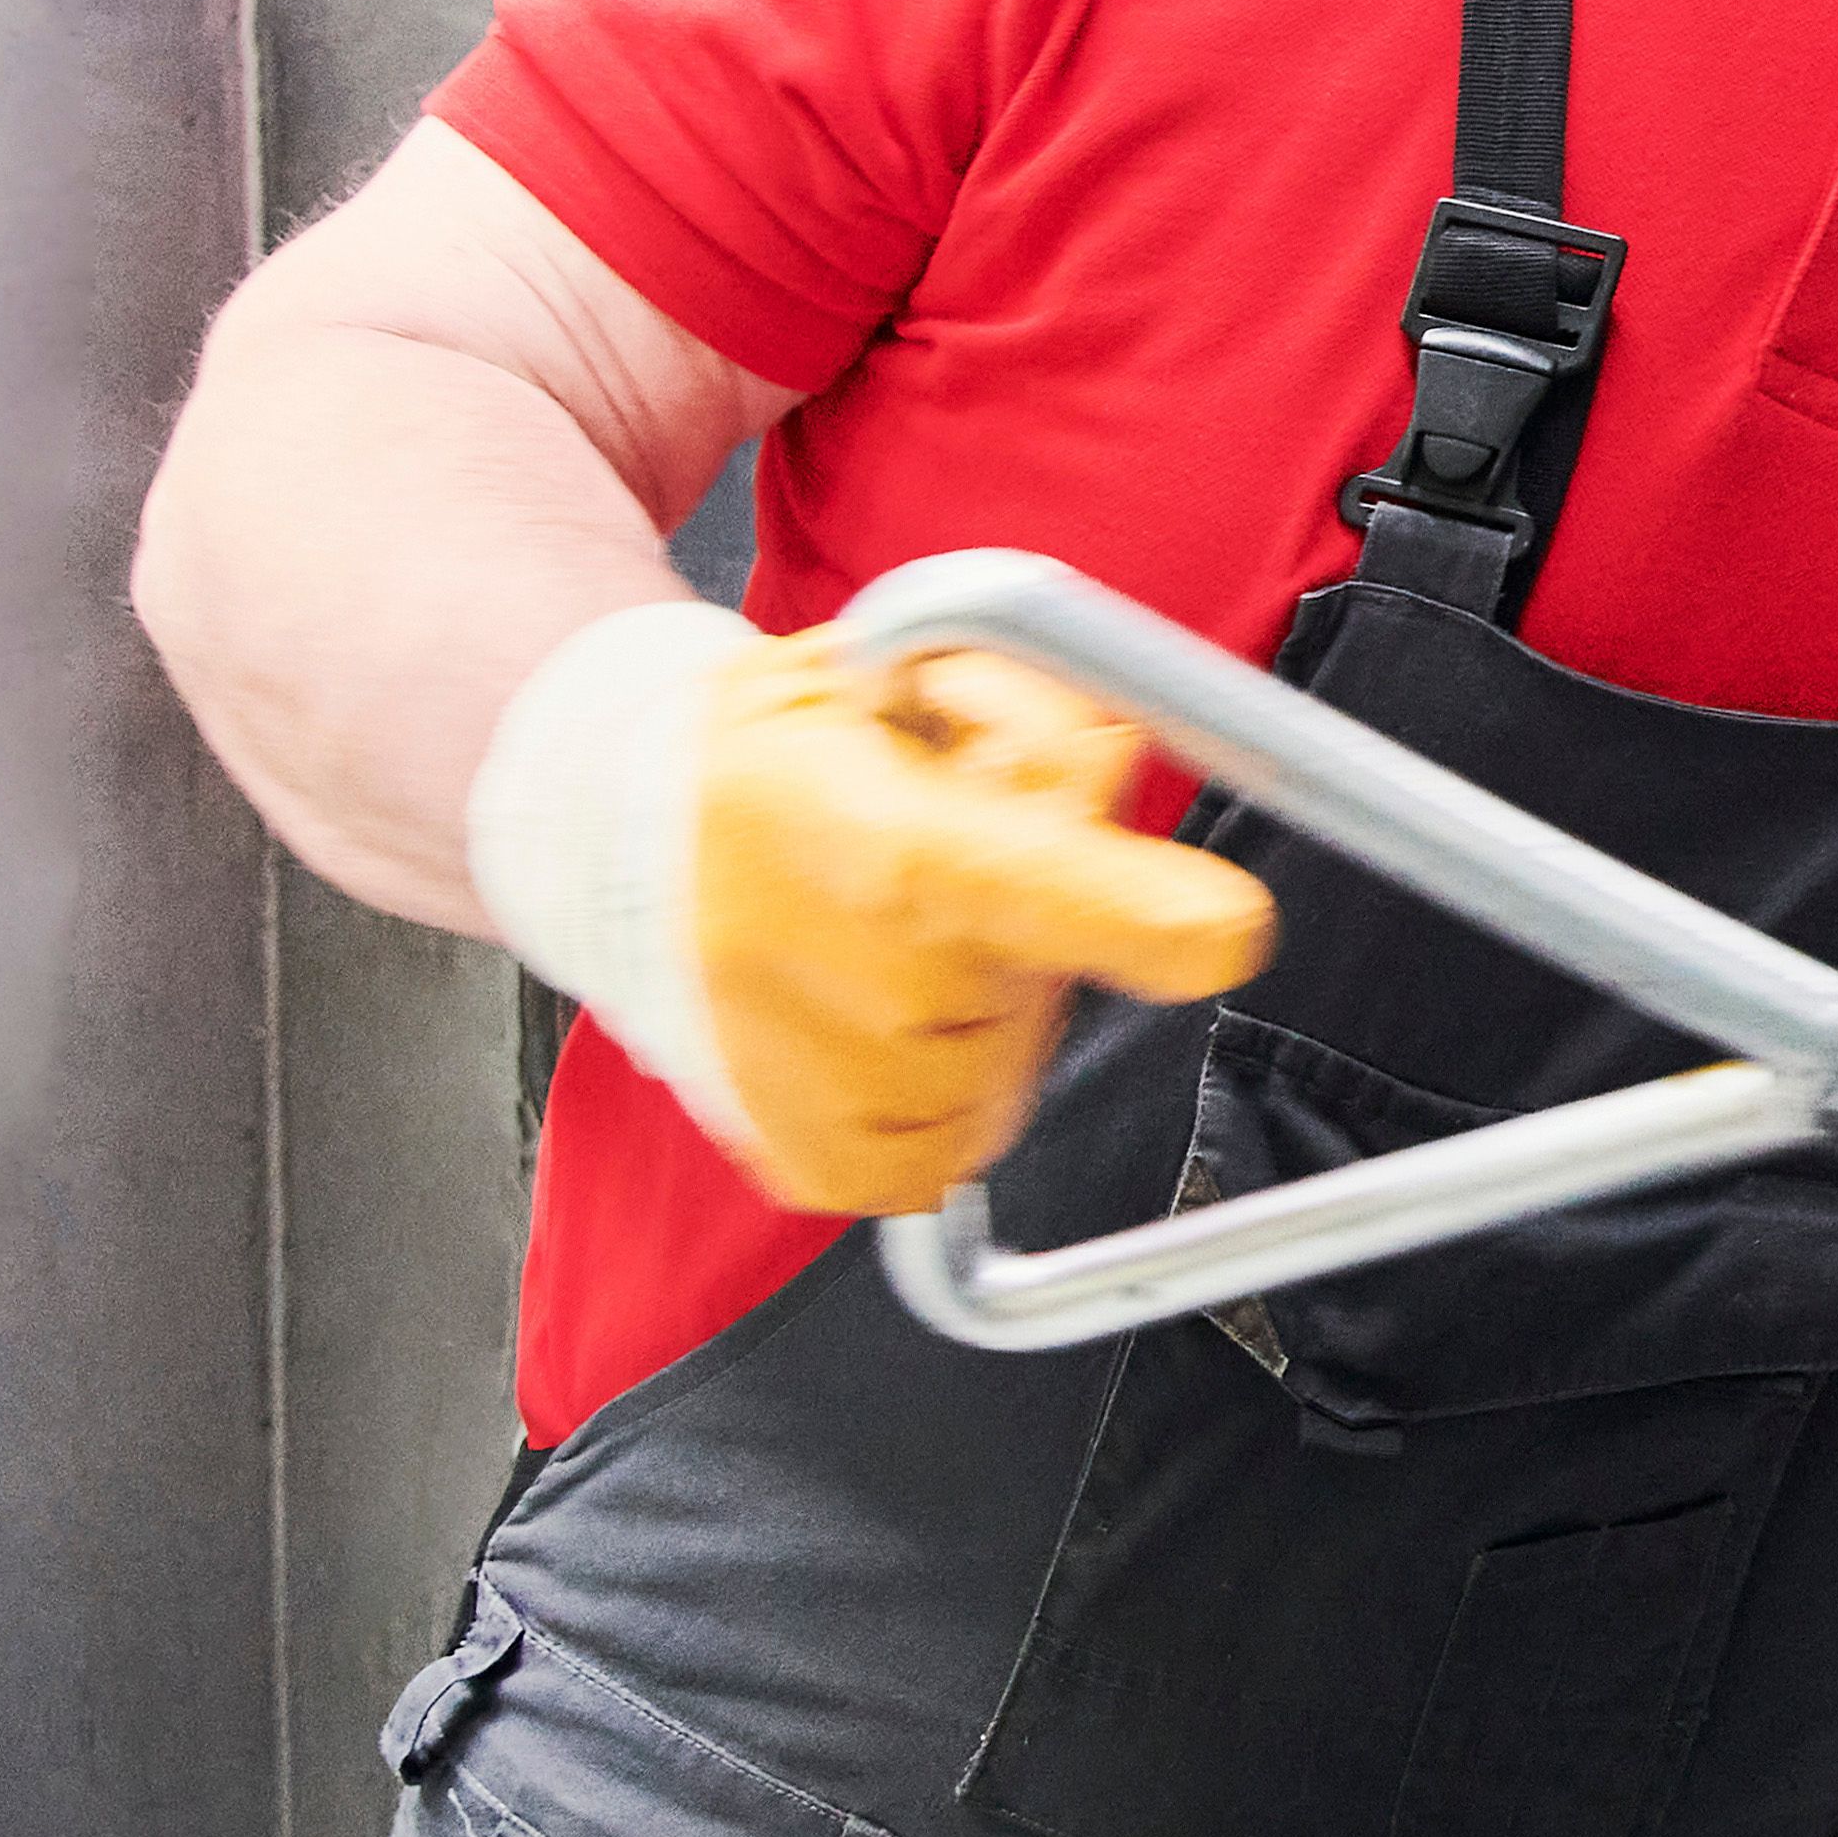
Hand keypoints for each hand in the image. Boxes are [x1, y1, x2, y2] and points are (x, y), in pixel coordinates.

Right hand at [474, 610, 1277, 1216]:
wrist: (610, 841)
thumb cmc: (775, 751)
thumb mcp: (907, 675)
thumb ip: (1040, 723)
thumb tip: (1113, 787)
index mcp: (869, 840)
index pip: (1020, 882)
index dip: (1133, 911)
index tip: (1227, 928)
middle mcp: (840, 980)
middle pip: (1040, 985)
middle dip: (1026, 930)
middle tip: (936, 872)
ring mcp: (818, 1087)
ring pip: (1004, 1070)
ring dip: (981, 1012)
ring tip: (883, 939)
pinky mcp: (814, 1161)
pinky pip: (947, 1151)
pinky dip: (939, 1091)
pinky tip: (873, 1019)